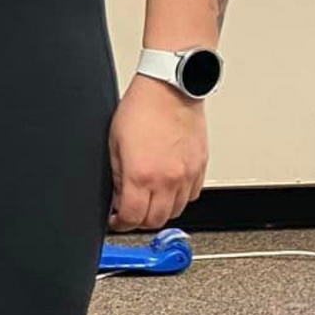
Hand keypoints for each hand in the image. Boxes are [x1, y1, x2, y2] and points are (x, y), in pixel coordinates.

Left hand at [108, 75, 208, 231]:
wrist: (169, 89)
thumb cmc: (141, 108)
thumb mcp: (114, 142)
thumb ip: (117, 175)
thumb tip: (117, 197)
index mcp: (141, 175)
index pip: (132, 218)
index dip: (120, 224)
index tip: (116, 221)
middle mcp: (167, 180)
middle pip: (155, 221)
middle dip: (139, 221)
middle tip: (130, 211)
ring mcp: (187, 176)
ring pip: (176, 212)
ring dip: (161, 211)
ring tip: (149, 199)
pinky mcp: (200, 169)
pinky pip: (191, 196)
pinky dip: (179, 198)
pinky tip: (168, 187)